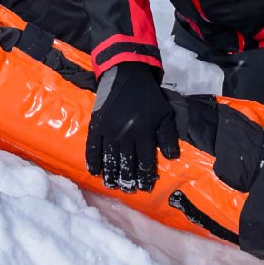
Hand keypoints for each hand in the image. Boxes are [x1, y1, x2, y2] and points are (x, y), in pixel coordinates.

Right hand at [84, 62, 180, 192]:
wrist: (127, 74)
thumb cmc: (148, 96)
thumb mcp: (165, 114)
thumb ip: (168, 136)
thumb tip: (170, 158)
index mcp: (145, 132)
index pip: (145, 161)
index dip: (145, 177)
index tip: (144, 188)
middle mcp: (126, 134)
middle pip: (126, 164)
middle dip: (128, 180)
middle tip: (128, 190)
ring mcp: (109, 130)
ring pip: (110, 159)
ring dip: (111, 175)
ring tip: (112, 186)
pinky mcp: (97, 124)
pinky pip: (93, 147)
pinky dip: (93, 160)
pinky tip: (94, 172)